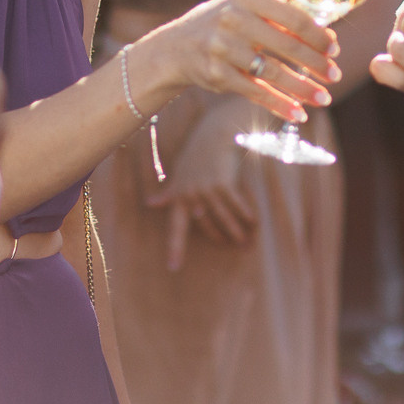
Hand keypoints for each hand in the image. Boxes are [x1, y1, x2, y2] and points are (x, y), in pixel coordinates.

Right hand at [143, 0, 339, 122]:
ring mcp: (223, 47)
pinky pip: (256, 92)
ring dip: (303, 88)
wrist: (176, 47)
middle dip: (316, 64)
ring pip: (274, 73)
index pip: (293, 16)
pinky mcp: (217, 74)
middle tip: (335, 76)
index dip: (318, 36)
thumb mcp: (246, 9)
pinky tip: (298, 113)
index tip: (335, 50)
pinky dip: (280, 104)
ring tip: (324, 99)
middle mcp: (233, 18)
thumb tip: (327, 38)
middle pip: (288, 45)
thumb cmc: (223, 24)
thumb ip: (281, 18)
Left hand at [145, 100, 258, 270]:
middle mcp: (191, 195)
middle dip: (219, 238)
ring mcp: (207, 190)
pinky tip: (253, 222)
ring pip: (222, 218)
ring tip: (244, 243)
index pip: (175, 228)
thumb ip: (169, 192)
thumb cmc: (196, 155)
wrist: (213, 135)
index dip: (175, 248)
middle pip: (205, 225)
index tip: (173, 268)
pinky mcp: (223, 184)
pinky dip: (245, 213)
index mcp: (179, 197)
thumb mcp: (179, 174)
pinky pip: (236, 205)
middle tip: (232, 247)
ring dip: (234, 231)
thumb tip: (150, 204)